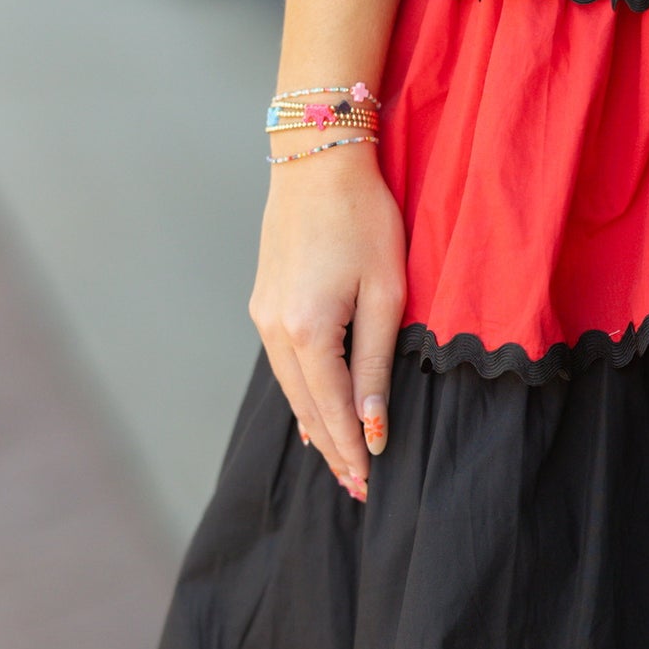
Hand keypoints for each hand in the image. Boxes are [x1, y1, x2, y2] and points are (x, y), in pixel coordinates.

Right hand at [248, 142, 405, 502]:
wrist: (317, 160)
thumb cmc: (364, 218)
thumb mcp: (385, 292)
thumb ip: (376, 362)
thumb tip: (374, 424)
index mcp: (307, 330)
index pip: (333, 408)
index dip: (352, 448)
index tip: (368, 483)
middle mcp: (275, 329)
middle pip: (306, 406)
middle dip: (333, 448)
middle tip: (356, 488)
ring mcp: (263, 314)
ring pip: (291, 387)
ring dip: (316, 424)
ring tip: (338, 459)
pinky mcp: (263, 300)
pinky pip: (283, 362)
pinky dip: (301, 392)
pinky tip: (314, 410)